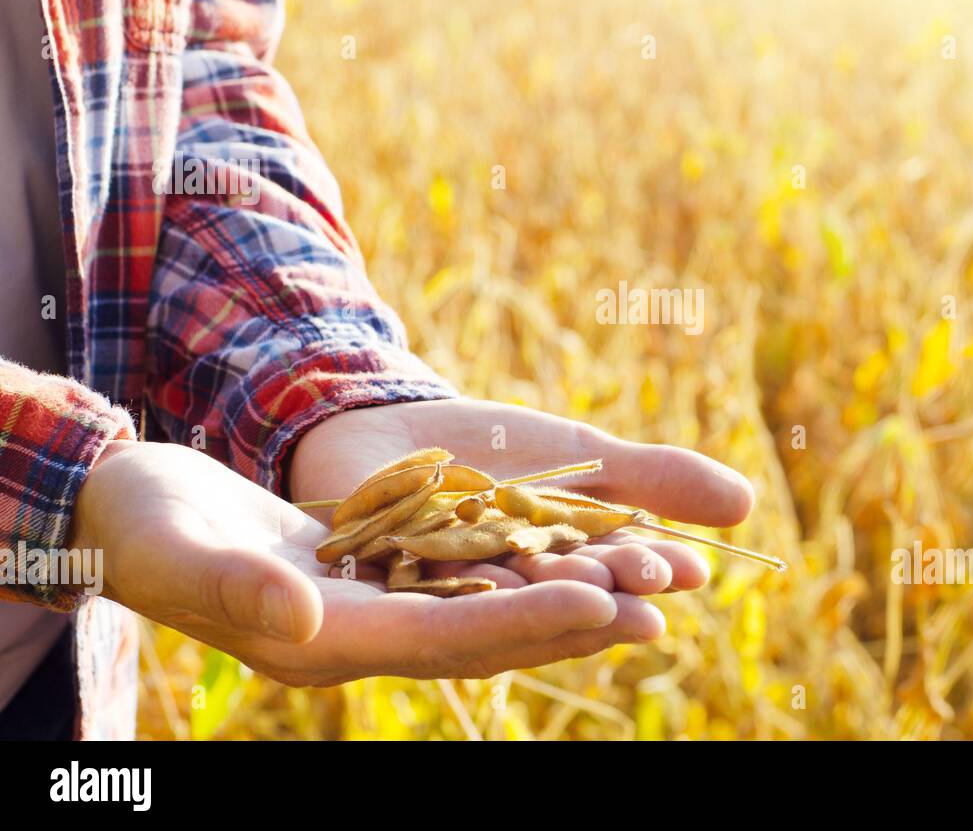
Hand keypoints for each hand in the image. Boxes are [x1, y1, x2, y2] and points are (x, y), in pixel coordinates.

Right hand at [72, 440, 675, 685]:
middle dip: (569, 621)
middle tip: (656, 609)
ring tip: (642, 587)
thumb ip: (237, 586)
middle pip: (485, 634)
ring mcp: (374, 608)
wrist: (131, 515)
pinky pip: (467, 576)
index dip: (522, 623)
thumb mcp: (178, 549)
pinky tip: (575, 550)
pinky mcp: (379, 575)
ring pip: (488, 608)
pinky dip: (523, 566)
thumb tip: (303, 616)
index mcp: (321, 642)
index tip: (599, 603)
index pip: (441, 641)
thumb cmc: (141, 529)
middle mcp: (361, 635)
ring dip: (561, 597)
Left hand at [289, 397, 754, 603]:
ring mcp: (452, 588)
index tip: (687, 569)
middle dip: (607, 592)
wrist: (392, 427)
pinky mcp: (392, 576)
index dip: (650, 572)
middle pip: (566, 593)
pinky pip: (427, 577)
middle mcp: (514, 590)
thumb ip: (656, 479)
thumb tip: (747, 503)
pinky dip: (463, 576)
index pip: (618, 574)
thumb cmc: (498, 450)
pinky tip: (497, 575)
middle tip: (646, 593)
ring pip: (505, 594)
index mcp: (565, 566)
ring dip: (547, 595)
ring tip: (587, 586)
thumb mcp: (584, 456)